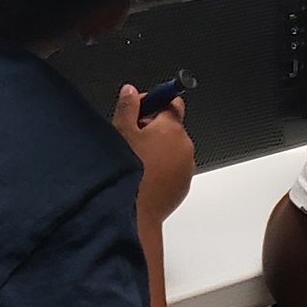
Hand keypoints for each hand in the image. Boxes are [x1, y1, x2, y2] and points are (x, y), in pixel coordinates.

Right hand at [112, 84, 194, 220]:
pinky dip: (162, 168)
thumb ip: (127, 107)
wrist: (137, 214)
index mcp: (171, 128)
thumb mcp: (120, 133)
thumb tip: (130, 92)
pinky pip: (174, 168)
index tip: (140, 107)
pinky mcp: (184, 185)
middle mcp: (184, 146)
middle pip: (170, 126)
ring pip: (172, 149)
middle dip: (152, 127)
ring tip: (136, 160)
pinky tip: (144, 176)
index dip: (153, 102)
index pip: (172, 102)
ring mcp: (186, 167)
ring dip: (158, 149)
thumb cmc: (129, 175)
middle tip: (131, 137)